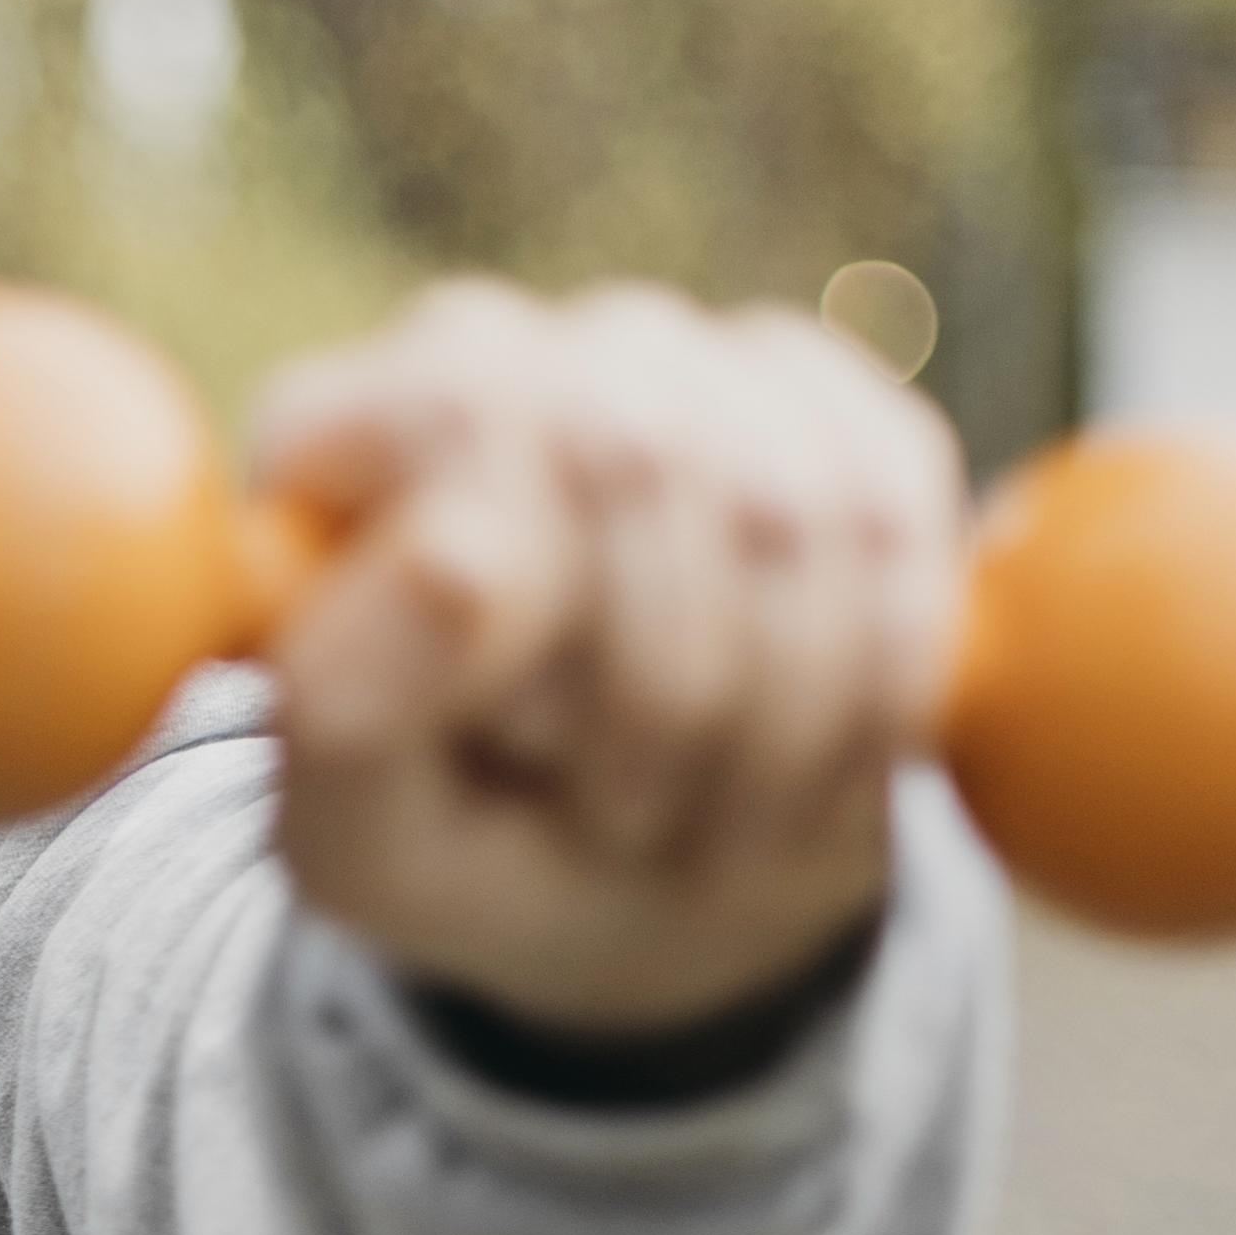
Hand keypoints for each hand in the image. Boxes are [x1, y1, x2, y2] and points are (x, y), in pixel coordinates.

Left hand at [252, 278, 964, 1036]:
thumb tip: (453, 560)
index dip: (522, 601)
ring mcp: (676, 360)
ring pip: (790, 502)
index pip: (465, 417)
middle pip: (637, 455)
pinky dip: (873, 688)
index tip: (519, 741)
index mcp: (337, 432)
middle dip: (656, 692)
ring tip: (704, 813)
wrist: (631, 882)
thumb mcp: (357, 836)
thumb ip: (350, 709)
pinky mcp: (833, 410)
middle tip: (623, 816)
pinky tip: (804, 769)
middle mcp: (502, 352)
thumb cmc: (461, 846)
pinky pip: (898, 520)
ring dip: (768, 717)